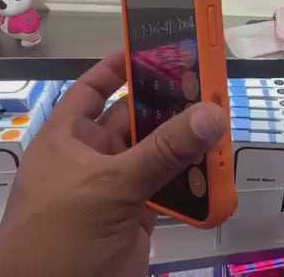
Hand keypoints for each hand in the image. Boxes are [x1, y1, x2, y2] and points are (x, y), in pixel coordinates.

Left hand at [0, 52, 228, 276]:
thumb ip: (164, 150)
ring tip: (223, 123)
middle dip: (170, 105)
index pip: (92, 91)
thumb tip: (213, 112)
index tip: (155, 50)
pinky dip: (193, 181)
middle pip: (135, 121)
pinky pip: (169, 190)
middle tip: (211, 85)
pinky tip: (218, 169)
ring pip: (157, 156)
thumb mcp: (110, 185)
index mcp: (68, 139)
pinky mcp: (138, 219)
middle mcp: (92, 158)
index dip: (118, 69)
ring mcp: (116, 190)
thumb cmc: (61, 234)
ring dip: (186, 144)